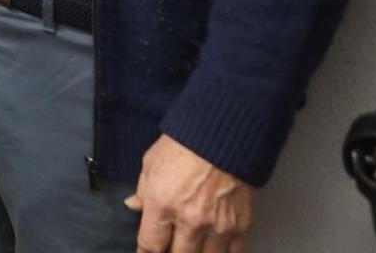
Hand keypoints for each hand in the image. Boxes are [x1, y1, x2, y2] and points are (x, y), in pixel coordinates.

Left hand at [125, 135, 253, 252]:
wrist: (226, 134)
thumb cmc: (186, 144)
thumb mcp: (151, 163)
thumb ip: (142, 190)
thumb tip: (133, 206)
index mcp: (163, 205)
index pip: (150, 245)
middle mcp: (190, 220)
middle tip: (170, 246)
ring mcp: (218, 225)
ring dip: (197, 252)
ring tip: (191, 246)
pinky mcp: (241, 224)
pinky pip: (233, 252)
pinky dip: (223, 252)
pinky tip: (215, 248)